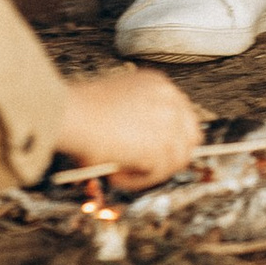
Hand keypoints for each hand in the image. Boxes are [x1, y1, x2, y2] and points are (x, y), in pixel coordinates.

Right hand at [54, 63, 203, 185]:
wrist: (74, 114)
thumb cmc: (81, 113)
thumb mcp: (114, 107)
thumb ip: (133, 121)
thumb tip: (139, 149)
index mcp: (157, 84)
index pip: (180, 114)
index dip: (170, 137)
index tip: (157, 152)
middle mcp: (170, 99)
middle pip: (191, 135)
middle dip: (173, 156)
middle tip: (149, 170)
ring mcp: (171, 121)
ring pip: (176, 159)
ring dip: (149, 172)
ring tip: (118, 173)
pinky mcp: (166, 145)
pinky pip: (159, 173)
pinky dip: (138, 180)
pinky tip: (116, 175)